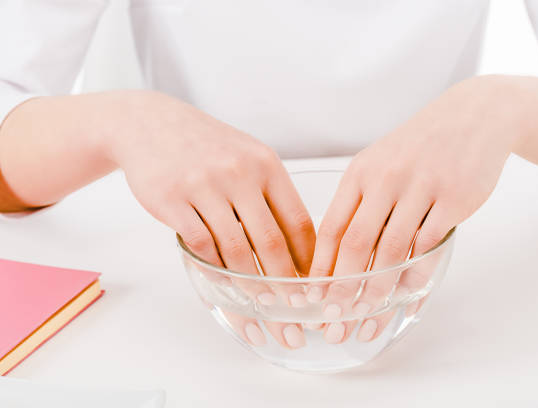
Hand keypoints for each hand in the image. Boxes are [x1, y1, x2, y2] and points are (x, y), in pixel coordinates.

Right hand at [104, 90, 315, 347]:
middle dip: (286, 284)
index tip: (312, 285)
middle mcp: (239, 172)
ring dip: (251, 286)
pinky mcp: (172, 199)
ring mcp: (204, 185)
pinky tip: (225, 285)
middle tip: (294, 310)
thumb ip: (270, 194)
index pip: (298, 220)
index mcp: (266, 164)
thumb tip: (297, 246)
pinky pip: (201, 245)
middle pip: (271, 242)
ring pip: (236, 250)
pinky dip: (216, 270)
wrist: (149, 124)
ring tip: (263, 308)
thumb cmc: (206, 146)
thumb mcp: (247, 156)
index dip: (308, 259)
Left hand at [307, 76, 519, 342]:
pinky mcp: (454, 200)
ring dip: (376, 290)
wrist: (473, 116)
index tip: (312, 297)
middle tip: (333, 319)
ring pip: (392, 251)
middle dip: (341, 287)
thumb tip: (336, 256)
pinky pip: (429, 248)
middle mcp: (386, 179)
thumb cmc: (419, 147)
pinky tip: (406, 298)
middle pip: (356, 243)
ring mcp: (421, 189)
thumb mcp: (380, 164)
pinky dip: (415, 277)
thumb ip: (359, 204)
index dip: (320, 267)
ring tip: (365, 317)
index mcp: (360, 173)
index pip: (331, 227)